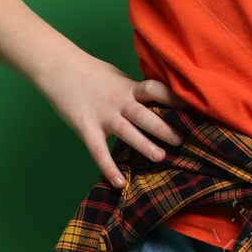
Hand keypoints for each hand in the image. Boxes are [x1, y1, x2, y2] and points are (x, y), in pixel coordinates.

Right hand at [39, 54, 179, 187]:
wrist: (59, 68)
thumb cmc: (91, 74)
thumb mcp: (118, 77)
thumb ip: (136, 92)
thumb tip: (160, 101)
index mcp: (129, 88)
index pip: (155, 90)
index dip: (174, 99)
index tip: (192, 109)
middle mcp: (119, 101)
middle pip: (145, 114)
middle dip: (164, 127)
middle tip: (181, 140)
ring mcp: (103, 115)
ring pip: (127, 132)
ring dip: (144, 145)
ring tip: (161, 157)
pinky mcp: (86, 127)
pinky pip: (99, 150)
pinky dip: (109, 168)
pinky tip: (119, 183)